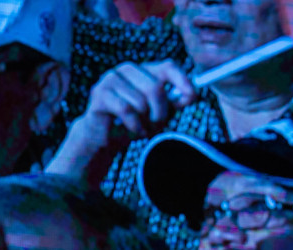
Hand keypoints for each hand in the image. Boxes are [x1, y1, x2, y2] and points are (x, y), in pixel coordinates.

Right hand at [54, 60, 194, 169]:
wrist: (101, 139)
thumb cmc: (130, 123)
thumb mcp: (157, 113)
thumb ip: (173, 103)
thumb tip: (192, 95)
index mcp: (142, 71)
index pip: (167, 67)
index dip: (182, 81)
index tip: (193, 96)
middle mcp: (126, 70)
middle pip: (155, 87)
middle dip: (161, 112)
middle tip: (158, 125)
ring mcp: (111, 80)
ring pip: (141, 101)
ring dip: (145, 122)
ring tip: (141, 129)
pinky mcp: (99, 94)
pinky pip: (126, 110)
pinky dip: (133, 125)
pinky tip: (131, 129)